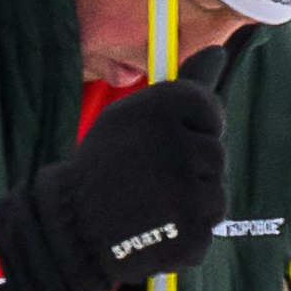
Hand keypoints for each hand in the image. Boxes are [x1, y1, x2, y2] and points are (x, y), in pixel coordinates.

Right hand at [0, 79, 227, 290]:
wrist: (69, 229)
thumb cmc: (103, 169)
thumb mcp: (132, 118)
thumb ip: (184, 88)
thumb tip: (220, 52)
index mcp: (160, 108)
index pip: (209, 109)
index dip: (190, 129)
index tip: (162, 145)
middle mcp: (177, 146)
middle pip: (217, 155)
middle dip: (190, 171)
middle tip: (149, 182)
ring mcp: (186, 195)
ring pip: (217, 196)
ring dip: (191, 206)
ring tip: (152, 209)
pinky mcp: (189, 235)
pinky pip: (206, 232)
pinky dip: (184, 238)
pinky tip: (154, 233)